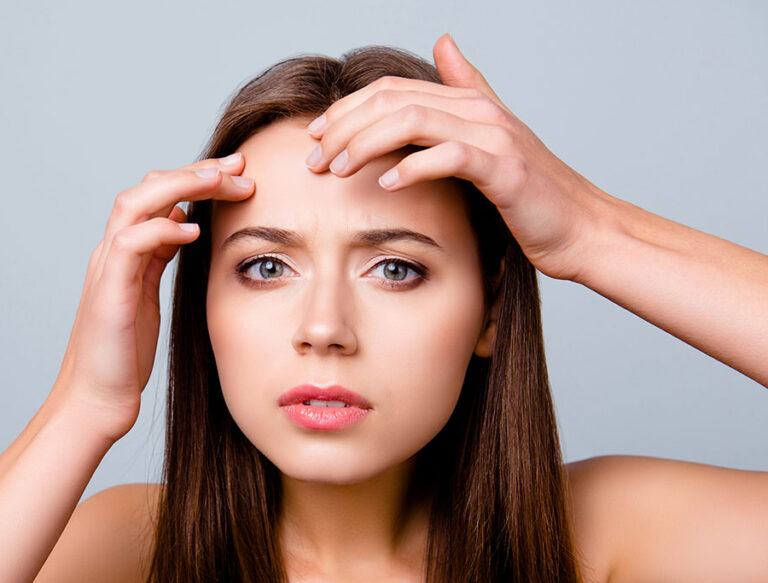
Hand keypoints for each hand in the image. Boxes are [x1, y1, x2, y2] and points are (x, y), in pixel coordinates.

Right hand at [47, 154, 254, 445]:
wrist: (94, 401)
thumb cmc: (123, 357)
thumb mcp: (148, 297)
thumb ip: (160, 259)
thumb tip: (183, 226)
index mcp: (125, 253)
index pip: (158, 196)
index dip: (196, 179)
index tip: (239, 174)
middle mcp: (111, 253)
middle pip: (149, 188)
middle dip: (196, 171)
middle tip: (240, 166)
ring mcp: (106, 269)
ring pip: (136, 203)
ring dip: (182, 185)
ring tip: (222, 181)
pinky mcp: (108, 292)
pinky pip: (130, 244)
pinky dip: (161, 229)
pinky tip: (193, 229)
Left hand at [304, 34, 608, 281]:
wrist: (581, 229)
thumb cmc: (532, 195)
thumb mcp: (493, 138)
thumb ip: (467, 90)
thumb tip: (444, 43)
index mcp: (469, 103)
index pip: (392, 91)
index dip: (347, 109)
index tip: (314, 136)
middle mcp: (479, 111)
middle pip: (393, 101)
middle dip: (343, 127)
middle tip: (312, 159)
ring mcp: (494, 137)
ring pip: (412, 121)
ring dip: (364, 144)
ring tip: (336, 170)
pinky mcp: (504, 170)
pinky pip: (448, 157)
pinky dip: (411, 167)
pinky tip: (384, 184)